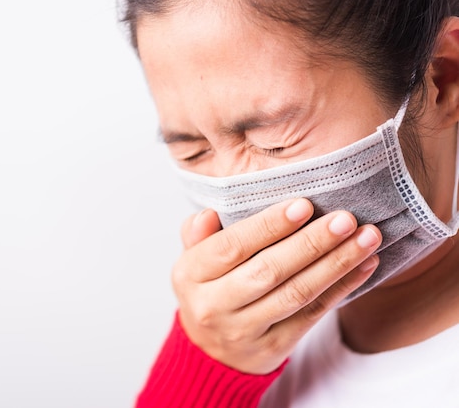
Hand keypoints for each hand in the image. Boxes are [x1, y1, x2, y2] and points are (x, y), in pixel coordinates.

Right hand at [173, 198, 381, 373]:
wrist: (210, 351)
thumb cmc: (208, 289)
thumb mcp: (193, 261)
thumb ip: (198, 235)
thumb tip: (207, 214)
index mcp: (191, 274)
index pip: (231, 246)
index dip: (268, 226)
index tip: (303, 205)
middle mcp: (213, 305)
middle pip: (268, 271)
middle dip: (311, 243)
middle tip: (345, 219)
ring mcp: (244, 330)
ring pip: (296, 294)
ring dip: (336, 264)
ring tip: (366, 238)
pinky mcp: (273, 347)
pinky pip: (312, 315)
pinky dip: (341, 288)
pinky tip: (365, 265)